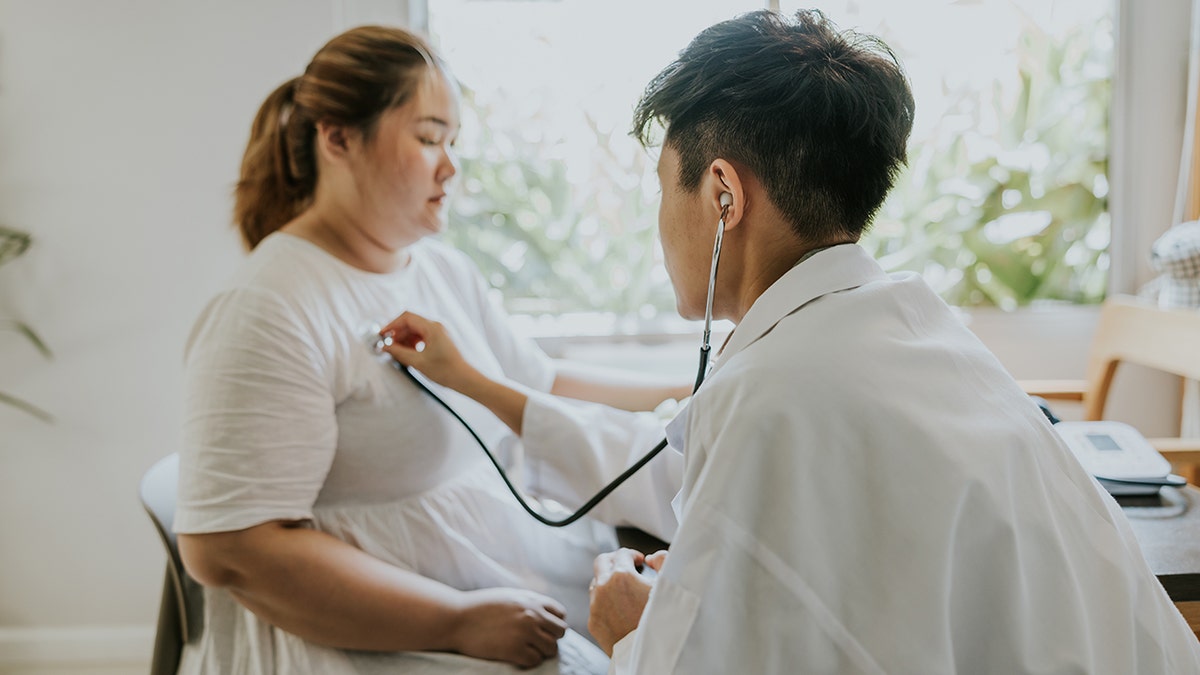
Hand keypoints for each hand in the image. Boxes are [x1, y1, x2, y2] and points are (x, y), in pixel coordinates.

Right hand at [379, 312, 479, 392]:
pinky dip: (412, 343)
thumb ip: (399, 352)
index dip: (392, 325)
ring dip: (404, 339)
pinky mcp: (439, 340)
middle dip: (398, 334)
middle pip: (410, 323)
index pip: (407, 318)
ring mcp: (438, 333)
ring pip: (415, 330)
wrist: (464, 378)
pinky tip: (409, 353)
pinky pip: (421, 336)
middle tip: (389, 346)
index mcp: (432, 328)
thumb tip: (386, 347)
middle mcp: (436, 327)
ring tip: (399, 352)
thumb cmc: (446, 370)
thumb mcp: (418, 362)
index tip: (383, 334)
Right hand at [450, 587, 568, 668]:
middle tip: (536, 643)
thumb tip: (545, 614)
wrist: (456, 618)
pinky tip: (517, 656)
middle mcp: (532, 615)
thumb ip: (528, 602)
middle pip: (560, 632)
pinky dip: (529, 660)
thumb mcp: (508, 596)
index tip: (543, 629)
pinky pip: (535, 660)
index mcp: (531, 600)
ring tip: (527, 650)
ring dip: (541, 651)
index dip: (554, 623)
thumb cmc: (480, 607)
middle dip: (551, 638)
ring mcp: (524, 633)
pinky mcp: (514, 650)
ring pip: (551, 648)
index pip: (561, 614)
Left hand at [587, 548, 665, 654]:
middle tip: (627, 566)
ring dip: (608, 581)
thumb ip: (663, 561)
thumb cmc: (664, 621)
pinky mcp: (593, 623)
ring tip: (624, 590)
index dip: (633, 554)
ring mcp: (595, 606)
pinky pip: (595, 605)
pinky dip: (605, 602)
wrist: (652, 655)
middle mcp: (603, 588)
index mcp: (621, 576)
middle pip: (601, 562)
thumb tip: (652, 558)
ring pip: (596, 584)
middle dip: (615, 560)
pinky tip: (620, 609)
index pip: (622, 553)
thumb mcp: (669, 585)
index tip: (640, 561)